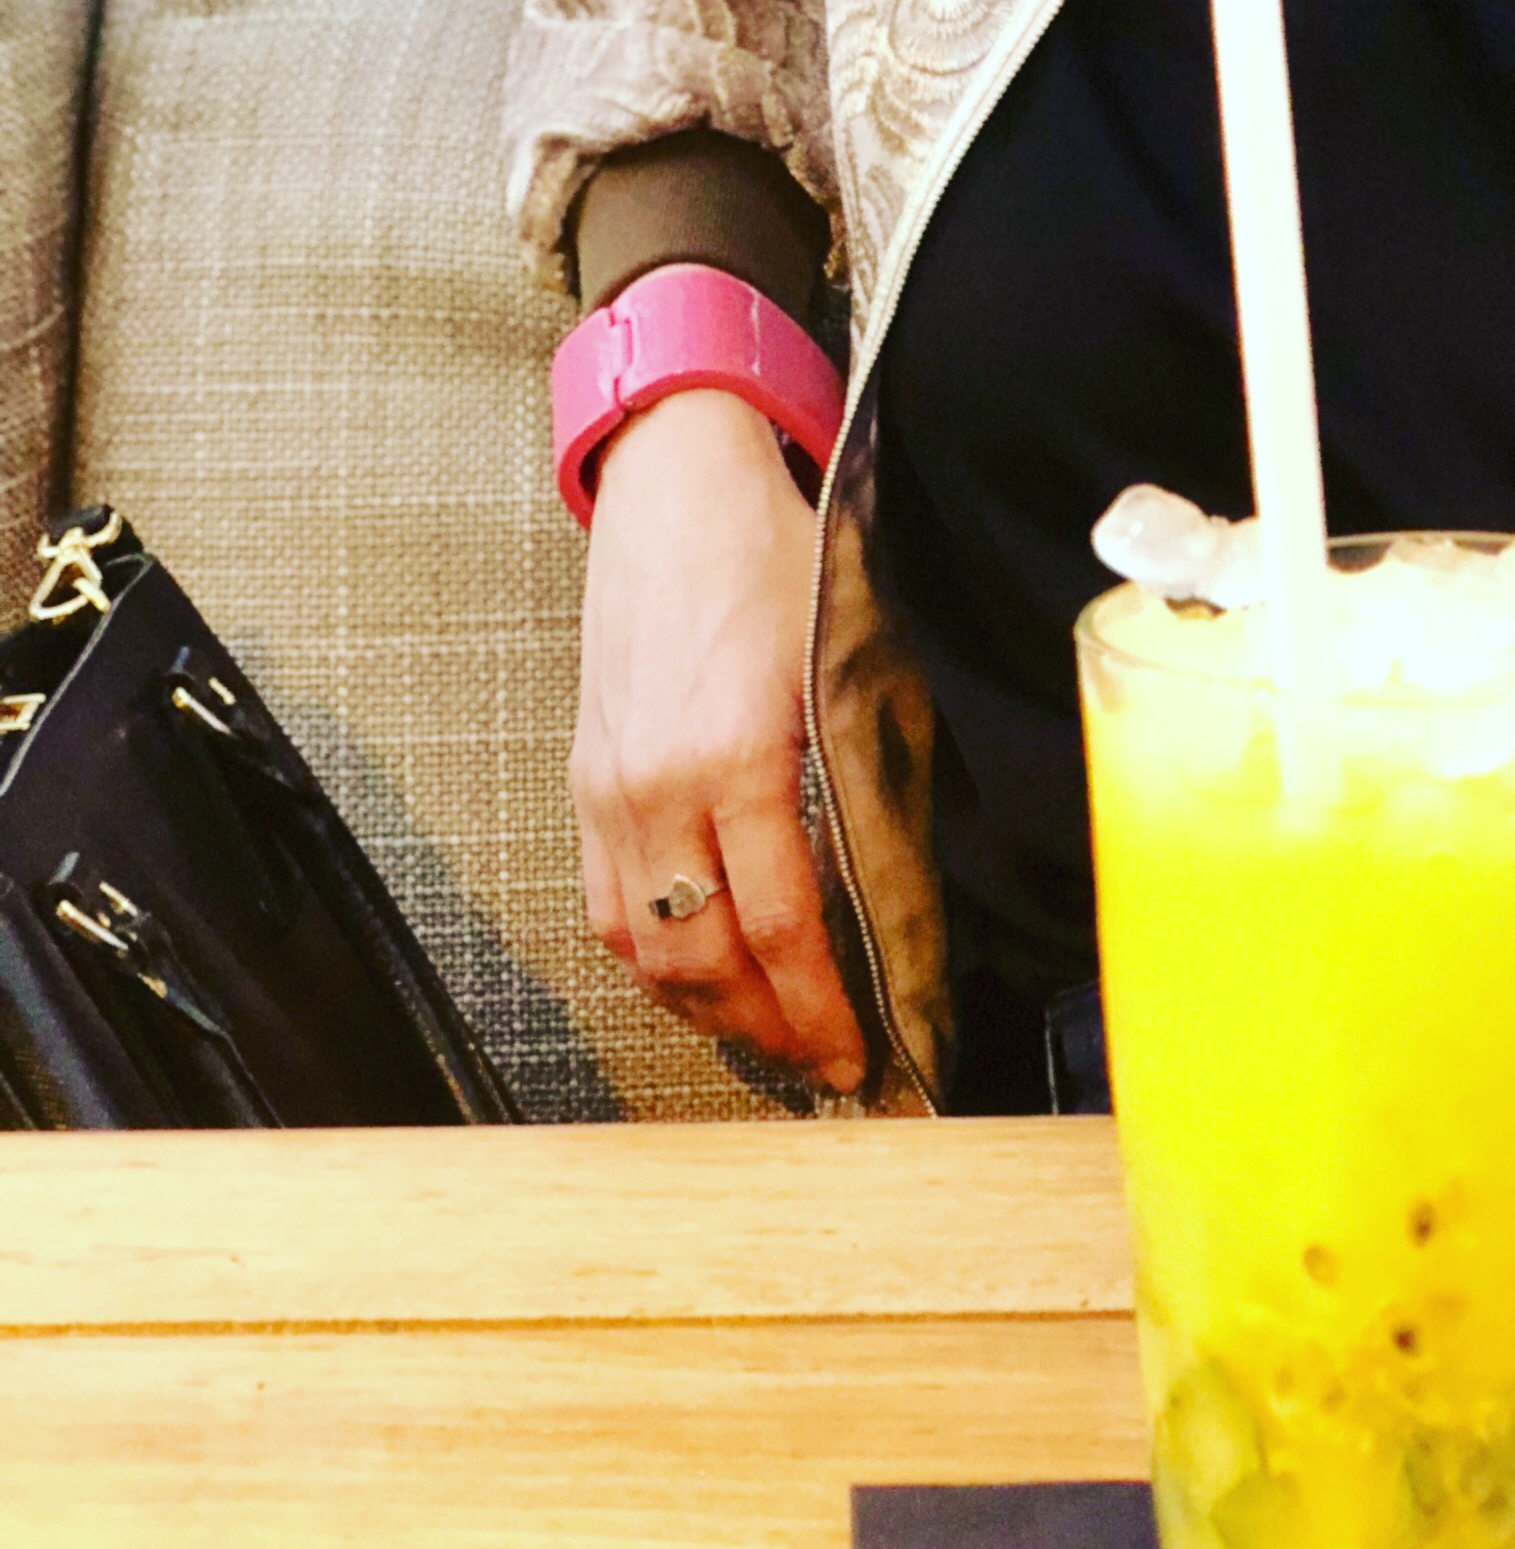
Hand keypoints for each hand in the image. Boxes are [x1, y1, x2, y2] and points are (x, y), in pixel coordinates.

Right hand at [571, 384, 866, 1093]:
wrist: (673, 482)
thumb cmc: (774, 552)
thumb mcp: (843, 652)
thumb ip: (858, 765)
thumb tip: (894, 874)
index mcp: (736, 754)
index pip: (781, 924)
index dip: (821, 1008)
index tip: (861, 1056)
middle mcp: (658, 786)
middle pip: (706, 957)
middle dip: (769, 1029)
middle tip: (827, 1066)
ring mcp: (609, 787)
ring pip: (644, 948)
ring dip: (706, 1009)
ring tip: (769, 1038)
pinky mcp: (584, 778)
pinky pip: (607, 904)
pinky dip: (651, 959)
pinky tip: (698, 976)